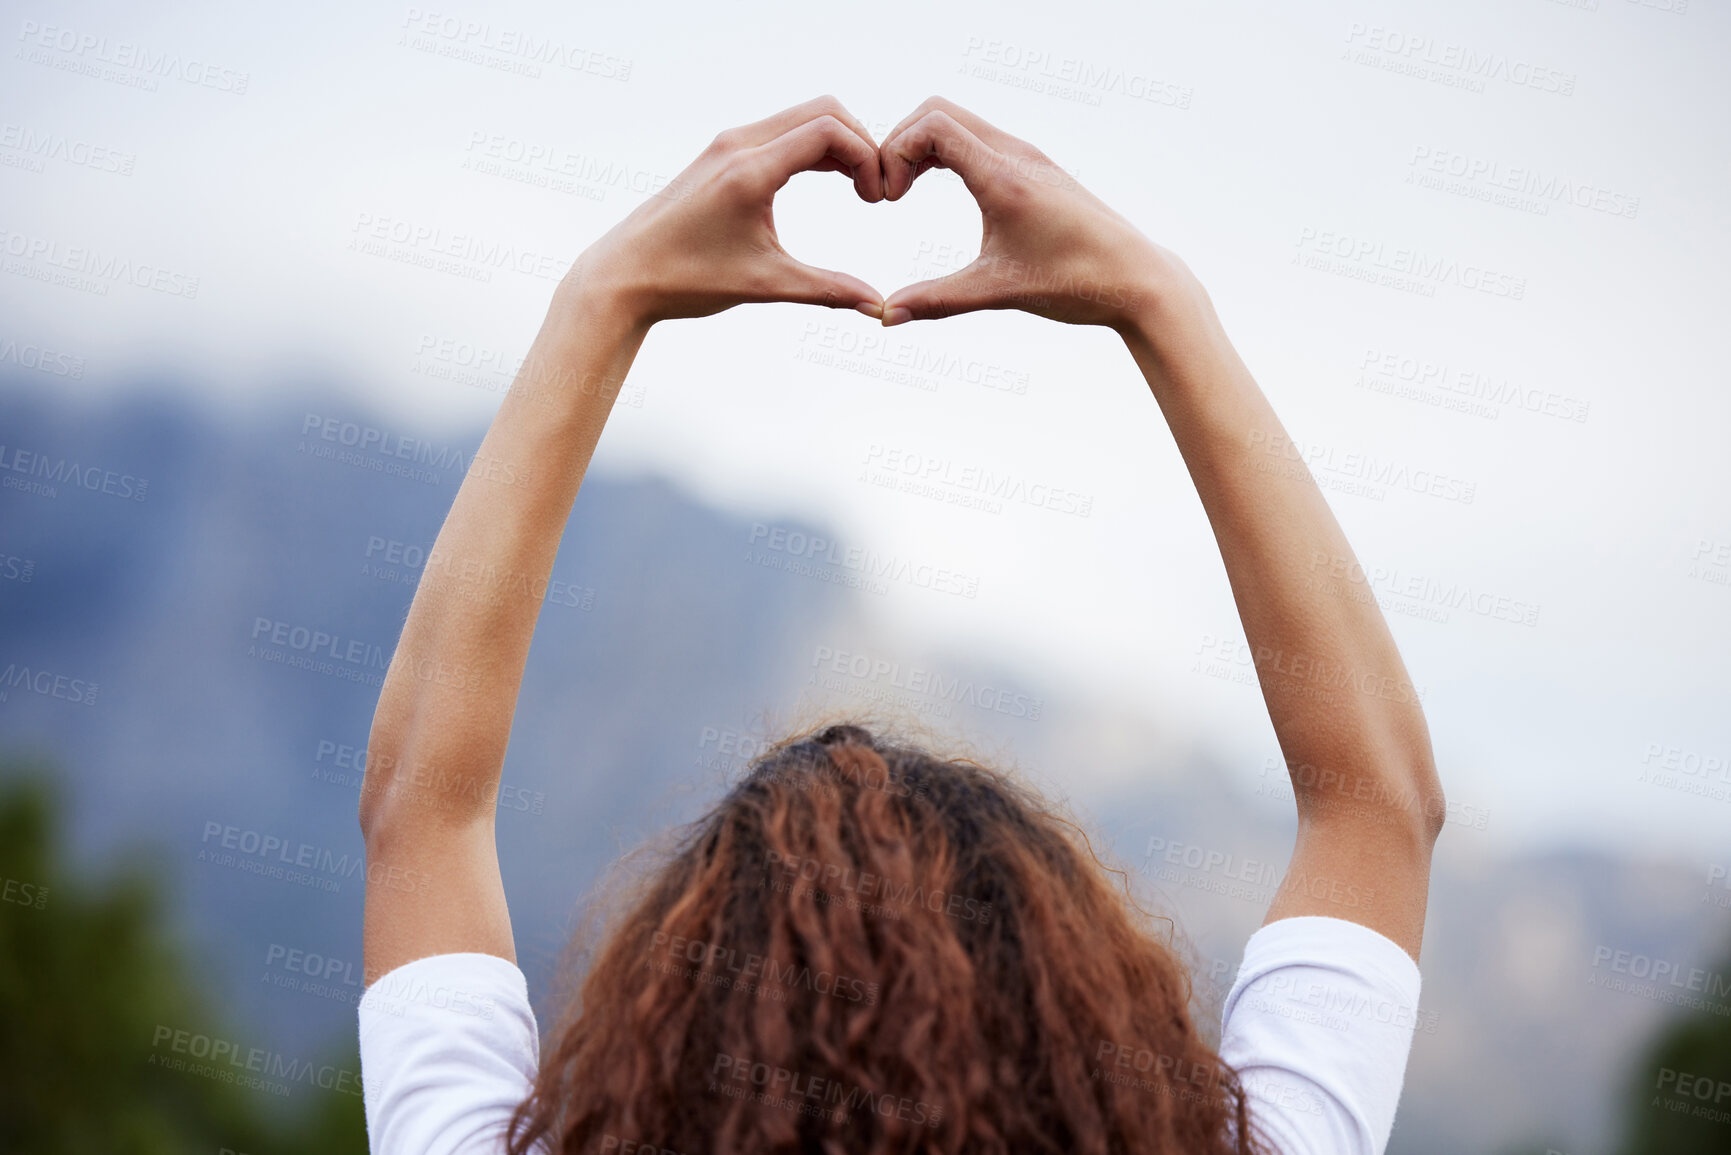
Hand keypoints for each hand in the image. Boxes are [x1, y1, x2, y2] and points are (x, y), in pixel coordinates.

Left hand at [567, 96, 885, 327]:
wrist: (623, 276)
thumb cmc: (687, 280)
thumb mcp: (765, 284)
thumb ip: (827, 290)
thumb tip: (877, 307)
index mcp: (749, 169)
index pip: (828, 131)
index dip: (867, 158)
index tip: (876, 199)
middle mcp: (738, 144)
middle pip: (822, 111)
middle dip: (860, 143)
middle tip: (875, 189)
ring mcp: (727, 145)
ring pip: (802, 117)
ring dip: (838, 143)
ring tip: (858, 187)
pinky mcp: (721, 154)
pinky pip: (780, 131)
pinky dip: (812, 146)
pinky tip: (827, 179)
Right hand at [878, 97, 1187, 330]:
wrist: (1136, 278)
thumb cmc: (1074, 282)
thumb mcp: (998, 291)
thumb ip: (938, 300)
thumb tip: (886, 317)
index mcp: (1004, 177)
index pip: (932, 126)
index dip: (895, 152)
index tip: (889, 198)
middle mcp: (1016, 154)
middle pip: (938, 111)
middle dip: (900, 143)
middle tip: (889, 192)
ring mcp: (1027, 156)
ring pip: (959, 121)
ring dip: (922, 146)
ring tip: (905, 191)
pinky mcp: (1035, 167)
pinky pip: (978, 137)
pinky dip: (947, 150)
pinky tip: (939, 187)